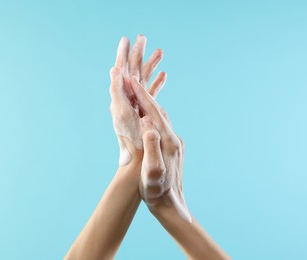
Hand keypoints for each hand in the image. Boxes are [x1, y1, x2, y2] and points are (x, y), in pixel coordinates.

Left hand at [110, 35, 166, 165]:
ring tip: (160, 51)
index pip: (121, 71)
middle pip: (132, 72)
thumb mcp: (122, 115)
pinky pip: (150, 93)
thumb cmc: (132, 142)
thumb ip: (117, 92)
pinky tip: (164, 75)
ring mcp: (136, 106)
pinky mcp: (145, 112)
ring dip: (150, 65)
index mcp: (120, 99)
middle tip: (142, 38)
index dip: (123, 54)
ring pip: (142, 80)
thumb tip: (114, 70)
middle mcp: (126, 100)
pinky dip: (156, 82)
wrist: (138, 161)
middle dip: (137, 54)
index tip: (126, 39)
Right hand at [129, 77, 191, 222]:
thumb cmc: (157, 191)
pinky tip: (146, 114)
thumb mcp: (152, 172)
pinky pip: (161, 125)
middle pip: (159, 111)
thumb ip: (151, 147)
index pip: (154, 113)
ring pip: (161, 117)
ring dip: (148, 103)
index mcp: (169, 142)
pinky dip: (152, 115)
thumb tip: (148, 124)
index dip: (142, 96)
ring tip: (136, 92)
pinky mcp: (172, 148)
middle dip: (144, 94)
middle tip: (131, 80)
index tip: (131, 81)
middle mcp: (174, 139)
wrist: (171, 204)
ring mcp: (174, 143)